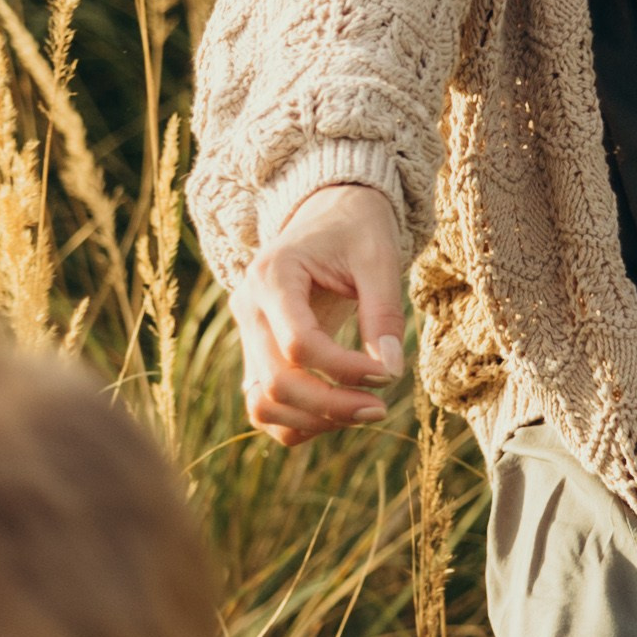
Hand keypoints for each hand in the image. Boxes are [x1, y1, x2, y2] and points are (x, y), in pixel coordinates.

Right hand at [230, 184, 404, 447]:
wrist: (329, 214)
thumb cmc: (356, 230)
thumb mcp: (378, 258)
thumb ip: (383, 313)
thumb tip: (389, 371)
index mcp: (272, 276)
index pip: (300, 344)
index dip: (347, 369)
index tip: (390, 374)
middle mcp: (248, 307)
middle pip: (275, 382)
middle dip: (331, 405)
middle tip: (380, 409)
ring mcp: (246, 335)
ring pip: (262, 404)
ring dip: (313, 421)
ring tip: (363, 411)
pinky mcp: (256, 355)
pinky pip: (265, 406)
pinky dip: (300, 421)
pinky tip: (341, 411)